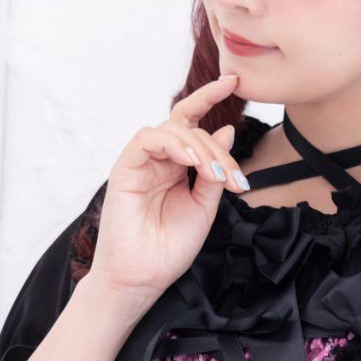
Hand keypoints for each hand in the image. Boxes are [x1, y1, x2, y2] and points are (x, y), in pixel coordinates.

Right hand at [85, 74, 250, 306]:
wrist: (143, 277)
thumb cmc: (170, 248)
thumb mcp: (204, 206)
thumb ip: (214, 171)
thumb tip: (227, 131)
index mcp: (177, 167)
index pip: (193, 124)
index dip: (211, 98)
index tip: (235, 83)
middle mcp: (159, 160)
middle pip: (190, 127)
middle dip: (217, 148)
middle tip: (232, 177)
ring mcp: (141, 162)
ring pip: (172, 130)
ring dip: (200, 148)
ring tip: (214, 175)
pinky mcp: (126, 167)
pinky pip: (148, 139)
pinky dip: (173, 144)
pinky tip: (191, 161)